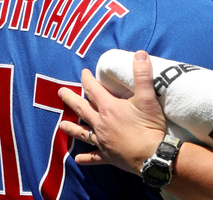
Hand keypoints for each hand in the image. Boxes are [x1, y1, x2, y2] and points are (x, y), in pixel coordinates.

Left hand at [59, 50, 167, 174]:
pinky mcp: (108, 156)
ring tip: (61, 125)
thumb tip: (140, 54)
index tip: (83, 73)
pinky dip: (85, 158)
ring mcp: (102, 141)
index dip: (88, 80)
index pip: (94, 90)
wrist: (152, 155)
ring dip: (72, 128)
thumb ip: (143, 75)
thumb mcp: (148, 98)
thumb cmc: (149, 127)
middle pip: (82, 109)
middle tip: (60, 92)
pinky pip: (93, 157)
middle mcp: (101, 123)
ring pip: (82, 132)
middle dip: (70, 99)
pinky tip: (78, 158)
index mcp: (109, 108)